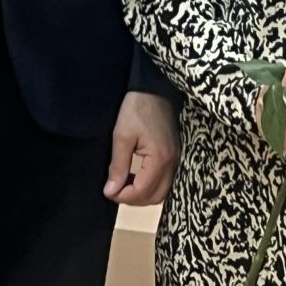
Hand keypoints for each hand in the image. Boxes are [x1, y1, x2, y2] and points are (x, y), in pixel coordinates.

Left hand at [104, 91, 179, 205]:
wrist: (154, 88)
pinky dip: (151, 185)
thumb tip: (111, 191)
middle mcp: (173, 163)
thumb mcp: (122, 136)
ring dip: (143, 193)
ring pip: (162, 191)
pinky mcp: (175, 154)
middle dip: (134, 198)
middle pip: (155, 197)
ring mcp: (176, 159)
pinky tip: (137, 177)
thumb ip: (118, 166)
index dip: (123, 196)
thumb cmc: (136, 108)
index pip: (143, 191)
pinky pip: (166, 180)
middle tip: (115, 190)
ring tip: (125, 184)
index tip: (108, 191)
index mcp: (160, 159)